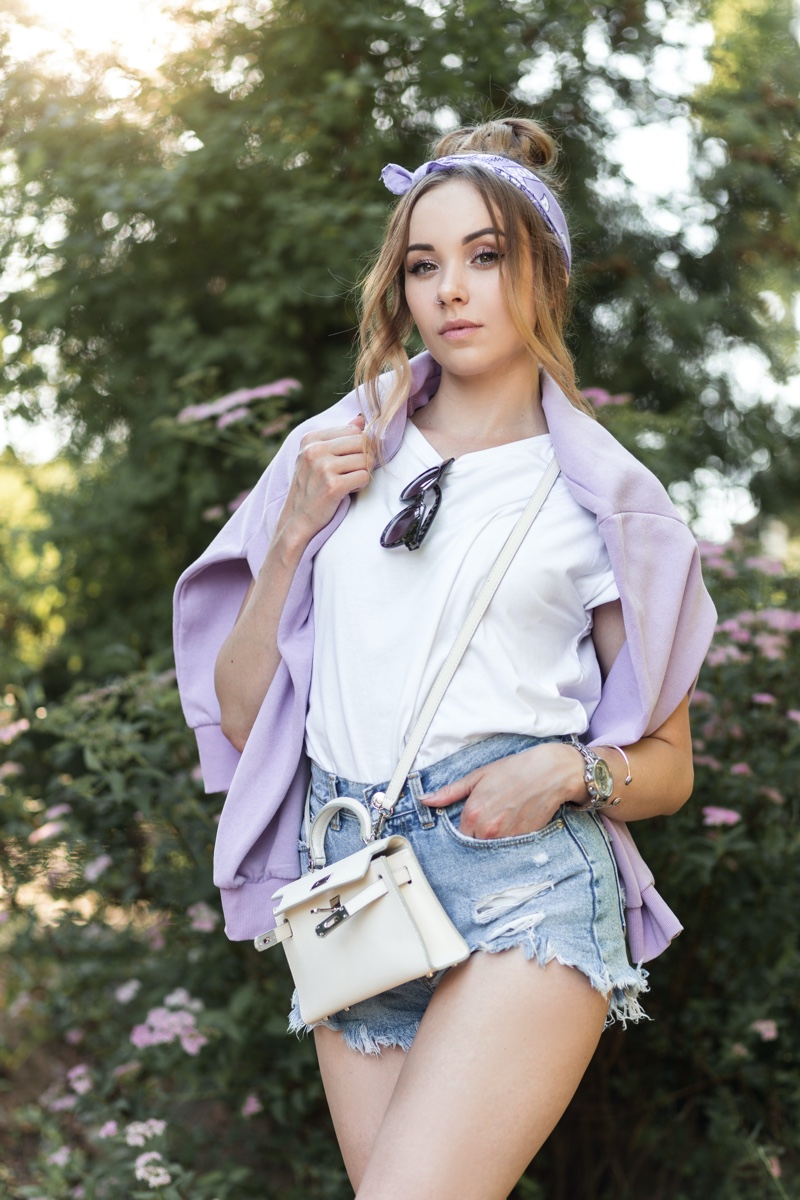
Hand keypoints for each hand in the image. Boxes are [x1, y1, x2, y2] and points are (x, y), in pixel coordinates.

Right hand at [275, 415, 371, 549]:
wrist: (297, 519)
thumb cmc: (311, 487)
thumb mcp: (317, 457)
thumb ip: (338, 437)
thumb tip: (360, 418)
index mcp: (310, 439)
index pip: (353, 429)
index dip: (359, 446)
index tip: (349, 460)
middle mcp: (315, 450)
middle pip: (362, 442)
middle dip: (365, 458)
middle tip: (353, 472)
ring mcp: (323, 468)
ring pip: (365, 459)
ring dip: (363, 473)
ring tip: (349, 482)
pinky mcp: (332, 486)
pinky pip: (364, 476)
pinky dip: (361, 485)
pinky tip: (349, 491)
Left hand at [420, 743, 586, 838]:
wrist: (549, 772)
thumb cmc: (514, 771)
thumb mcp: (478, 777)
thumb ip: (450, 792)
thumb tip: (426, 799)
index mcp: (473, 814)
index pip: (459, 835)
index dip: (465, 828)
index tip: (471, 821)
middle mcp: (488, 830)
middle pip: (474, 844)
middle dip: (477, 835)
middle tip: (489, 818)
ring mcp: (507, 837)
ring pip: (491, 848)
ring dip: (493, 839)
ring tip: (503, 818)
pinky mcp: (523, 841)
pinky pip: (510, 848)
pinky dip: (509, 840)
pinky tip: (515, 822)